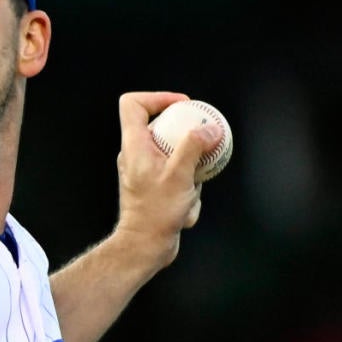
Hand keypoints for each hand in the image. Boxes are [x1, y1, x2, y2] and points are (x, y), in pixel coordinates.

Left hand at [113, 91, 220, 265]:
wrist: (145, 245)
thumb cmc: (156, 214)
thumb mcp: (180, 176)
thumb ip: (194, 147)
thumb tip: (209, 128)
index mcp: (133, 145)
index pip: (133, 104)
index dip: (158, 97)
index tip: (183, 105)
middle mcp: (134, 154)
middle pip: (158, 124)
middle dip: (185, 134)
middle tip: (204, 140)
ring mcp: (143, 168)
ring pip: (171, 150)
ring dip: (189, 164)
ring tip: (194, 182)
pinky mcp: (153, 183)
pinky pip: (175, 170)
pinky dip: (188, 181)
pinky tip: (190, 199)